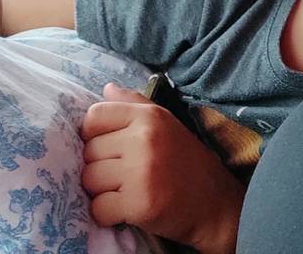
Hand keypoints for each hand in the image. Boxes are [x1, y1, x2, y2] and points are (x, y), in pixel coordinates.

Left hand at [81, 82, 244, 253]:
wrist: (213, 201)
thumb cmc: (184, 159)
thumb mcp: (165, 121)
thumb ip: (133, 102)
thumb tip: (106, 88)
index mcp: (149, 115)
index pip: (94, 116)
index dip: (94, 134)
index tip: (110, 147)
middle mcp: (144, 138)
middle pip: (89, 151)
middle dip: (100, 165)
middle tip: (124, 173)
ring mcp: (142, 171)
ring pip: (89, 180)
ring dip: (102, 190)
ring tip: (126, 190)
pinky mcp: (140, 204)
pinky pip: (98, 209)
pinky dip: (107, 214)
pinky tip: (127, 209)